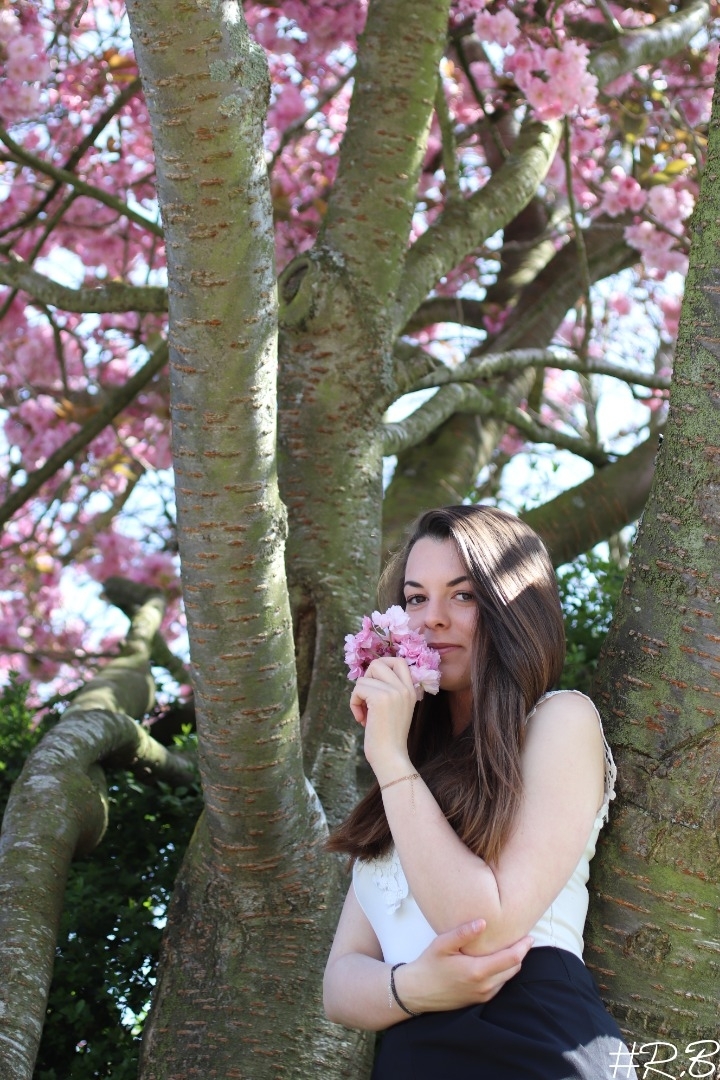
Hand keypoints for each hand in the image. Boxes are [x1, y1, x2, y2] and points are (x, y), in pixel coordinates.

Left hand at [349, 656, 416, 776]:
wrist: (390, 757)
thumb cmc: (388, 738)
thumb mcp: (395, 709)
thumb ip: (388, 691)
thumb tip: (368, 676)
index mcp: (411, 690)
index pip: (398, 661)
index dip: (381, 667)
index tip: (374, 686)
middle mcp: (405, 688)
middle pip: (378, 663)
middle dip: (366, 679)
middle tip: (367, 699)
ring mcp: (394, 692)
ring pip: (364, 678)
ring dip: (358, 696)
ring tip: (364, 714)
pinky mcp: (380, 698)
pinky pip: (358, 689)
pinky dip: (354, 704)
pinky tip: (362, 719)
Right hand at [394, 920, 532, 1013]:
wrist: (417, 992)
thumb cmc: (429, 965)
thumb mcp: (442, 945)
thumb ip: (463, 933)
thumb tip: (483, 922)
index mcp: (477, 971)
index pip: (511, 959)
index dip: (523, 947)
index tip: (529, 936)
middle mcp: (484, 986)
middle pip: (514, 969)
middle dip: (521, 954)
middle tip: (524, 938)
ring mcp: (483, 995)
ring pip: (508, 978)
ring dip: (513, 964)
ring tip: (513, 947)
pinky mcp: (479, 1000)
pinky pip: (499, 985)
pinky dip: (504, 972)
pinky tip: (499, 961)